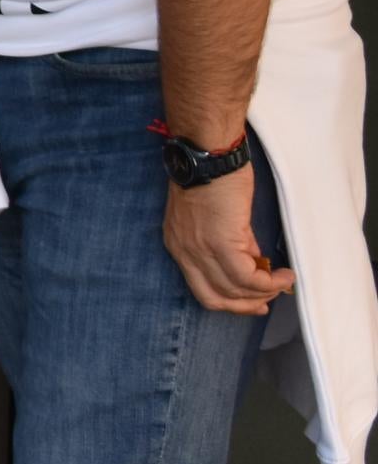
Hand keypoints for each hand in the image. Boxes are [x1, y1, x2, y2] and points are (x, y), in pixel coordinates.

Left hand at [163, 168, 293, 317]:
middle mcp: (184, 253)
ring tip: (282, 282)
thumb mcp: (213, 219)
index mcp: (179, 247)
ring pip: (235, 291)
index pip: (201, 289)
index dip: (229, 302)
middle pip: (214, 298)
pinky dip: (270, 282)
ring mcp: (200, 250)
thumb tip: (254, 263)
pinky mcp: (220, 244)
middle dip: (245, 306)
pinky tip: (284, 275)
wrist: (209, 156)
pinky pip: (248, 278)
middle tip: (269, 300)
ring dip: (264, 292)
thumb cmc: (213, 179)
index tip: (253, 302)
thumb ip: (230, 244)